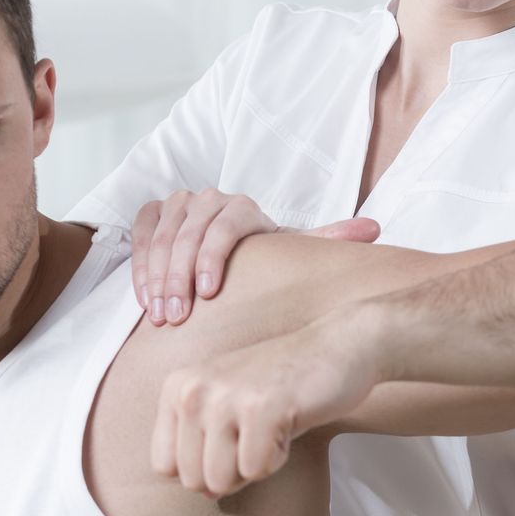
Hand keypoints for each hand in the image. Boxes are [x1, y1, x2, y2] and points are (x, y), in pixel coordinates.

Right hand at [130, 188, 378, 324]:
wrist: (224, 255)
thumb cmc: (260, 262)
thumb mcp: (289, 254)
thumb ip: (326, 241)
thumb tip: (374, 228)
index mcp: (244, 208)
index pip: (224, 225)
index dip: (212, 257)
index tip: (207, 294)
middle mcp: (209, 199)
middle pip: (189, 232)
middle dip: (179, 277)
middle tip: (176, 317)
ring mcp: (178, 204)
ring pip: (162, 235)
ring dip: (157, 276)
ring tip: (160, 315)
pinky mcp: (153, 213)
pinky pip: (141, 233)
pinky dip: (140, 265)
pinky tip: (144, 297)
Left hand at [152, 317, 377, 498]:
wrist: (337, 346)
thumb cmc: (282, 382)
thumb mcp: (224, 402)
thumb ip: (200, 443)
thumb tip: (203, 493)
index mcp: (176, 388)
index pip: (164, 467)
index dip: (202, 467)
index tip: (230, 438)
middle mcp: (191, 390)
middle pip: (193, 480)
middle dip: (231, 471)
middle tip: (255, 432)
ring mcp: (224, 398)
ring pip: (221, 481)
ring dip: (255, 464)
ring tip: (271, 426)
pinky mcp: (260, 409)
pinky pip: (256, 470)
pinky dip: (279, 457)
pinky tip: (288, 422)